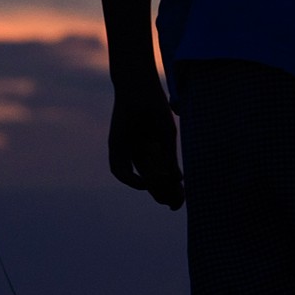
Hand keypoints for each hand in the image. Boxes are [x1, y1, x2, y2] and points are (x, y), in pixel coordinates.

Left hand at [108, 90, 184, 208]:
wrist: (138, 89)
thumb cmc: (155, 108)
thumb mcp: (167, 136)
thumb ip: (170, 158)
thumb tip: (179, 180)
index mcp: (155, 150)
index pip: (162, 176)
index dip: (171, 191)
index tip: (179, 203)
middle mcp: (140, 154)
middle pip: (151, 181)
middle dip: (163, 194)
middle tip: (174, 205)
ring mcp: (127, 152)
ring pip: (139, 178)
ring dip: (152, 188)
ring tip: (164, 194)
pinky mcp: (115, 148)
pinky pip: (120, 170)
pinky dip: (132, 180)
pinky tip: (146, 183)